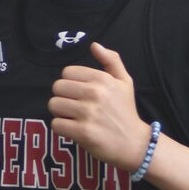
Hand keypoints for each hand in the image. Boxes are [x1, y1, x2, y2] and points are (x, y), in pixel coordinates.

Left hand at [48, 42, 150, 171]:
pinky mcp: (83, 132)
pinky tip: (73, 129)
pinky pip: (56, 124)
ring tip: (73, 118)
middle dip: (62, 97)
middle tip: (74, 107)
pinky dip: (62, 128)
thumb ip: (111, 60)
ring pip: (54, 105)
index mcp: (103, 79)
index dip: (70, 83)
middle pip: (57, 87)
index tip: (79, 93)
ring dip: (60, 113)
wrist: (134, 144)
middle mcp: (94, 93)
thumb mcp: (125, 82)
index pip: (67, 72)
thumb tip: (94, 45)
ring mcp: (88, 113)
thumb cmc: (126, 112)